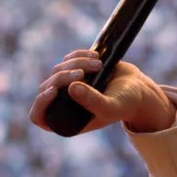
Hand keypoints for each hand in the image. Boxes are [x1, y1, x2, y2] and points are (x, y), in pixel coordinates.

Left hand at [31, 50, 176, 136]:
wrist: (138, 89)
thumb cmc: (125, 104)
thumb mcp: (111, 107)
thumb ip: (92, 101)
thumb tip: (71, 88)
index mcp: (66, 120)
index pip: (38, 116)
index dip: (40, 104)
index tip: (54, 91)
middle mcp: (63, 104)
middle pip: (47, 88)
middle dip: (63, 77)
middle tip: (85, 74)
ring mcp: (67, 86)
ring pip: (57, 71)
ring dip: (76, 64)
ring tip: (99, 65)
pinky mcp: (74, 69)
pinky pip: (67, 59)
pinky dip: (79, 55)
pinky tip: (97, 57)